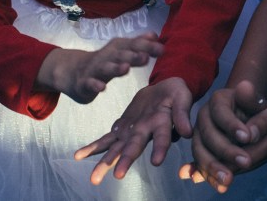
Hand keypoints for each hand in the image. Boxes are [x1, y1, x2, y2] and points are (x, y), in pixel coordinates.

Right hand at [36, 32, 163, 104]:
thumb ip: (138, 44)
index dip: (147, 47)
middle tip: (146, 57)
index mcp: (117, 48)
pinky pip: (90, 83)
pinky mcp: (85, 82)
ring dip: (115, 67)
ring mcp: (95, 69)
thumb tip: (155, 35)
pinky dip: (95, 85)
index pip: (134, 45)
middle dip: (133, 55)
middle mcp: (107, 56)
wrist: (72, 71)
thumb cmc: (103, 61)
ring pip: (106, 68)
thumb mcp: (120, 50)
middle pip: (121, 55)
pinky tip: (101, 88)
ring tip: (125, 68)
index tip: (162, 49)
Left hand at [74, 77, 192, 184]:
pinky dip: (94, 147)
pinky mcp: (122, 128)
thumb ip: (182, 114)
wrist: (164, 89)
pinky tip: (79, 156)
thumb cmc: (177, 94)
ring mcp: (132, 132)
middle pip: (134, 148)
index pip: (162, 138)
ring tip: (93, 178)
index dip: (159, 148)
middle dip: (125, 161)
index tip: (156, 161)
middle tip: (116, 176)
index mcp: (161, 124)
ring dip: (105, 162)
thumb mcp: (183, 98)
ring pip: (117, 149)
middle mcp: (145, 132)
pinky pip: (106, 139)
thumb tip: (188, 132)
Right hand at [178, 80, 266, 192]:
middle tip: (245, 163)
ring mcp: (199, 135)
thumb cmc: (253, 108)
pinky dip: (209, 177)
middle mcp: (203, 116)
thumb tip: (246, 89)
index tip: (247, 137)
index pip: (221, 113)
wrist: (246, 116)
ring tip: (228, 182)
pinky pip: (201, 165)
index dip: (232, 125)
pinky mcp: (201, 151)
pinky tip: (219, 187)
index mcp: (217, 100)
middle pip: (208, 135)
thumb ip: (251, 96)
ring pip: (200, 152)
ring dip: (213, 168)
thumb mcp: (256, 100)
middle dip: (225, 151)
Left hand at [181, 82, 266, 191]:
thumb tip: (246, 134)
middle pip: (232, 164)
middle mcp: (261, 148)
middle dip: (209, 166)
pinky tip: (196, 168)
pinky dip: (216, 158)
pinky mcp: (257, 137)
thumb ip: (265, 121)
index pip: (239, 159)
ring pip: (231, 160)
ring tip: (188, 173)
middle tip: (188, 173)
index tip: (196, 171)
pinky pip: (235, 152)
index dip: (217, 163)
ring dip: (211, 164)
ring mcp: (259, 144)